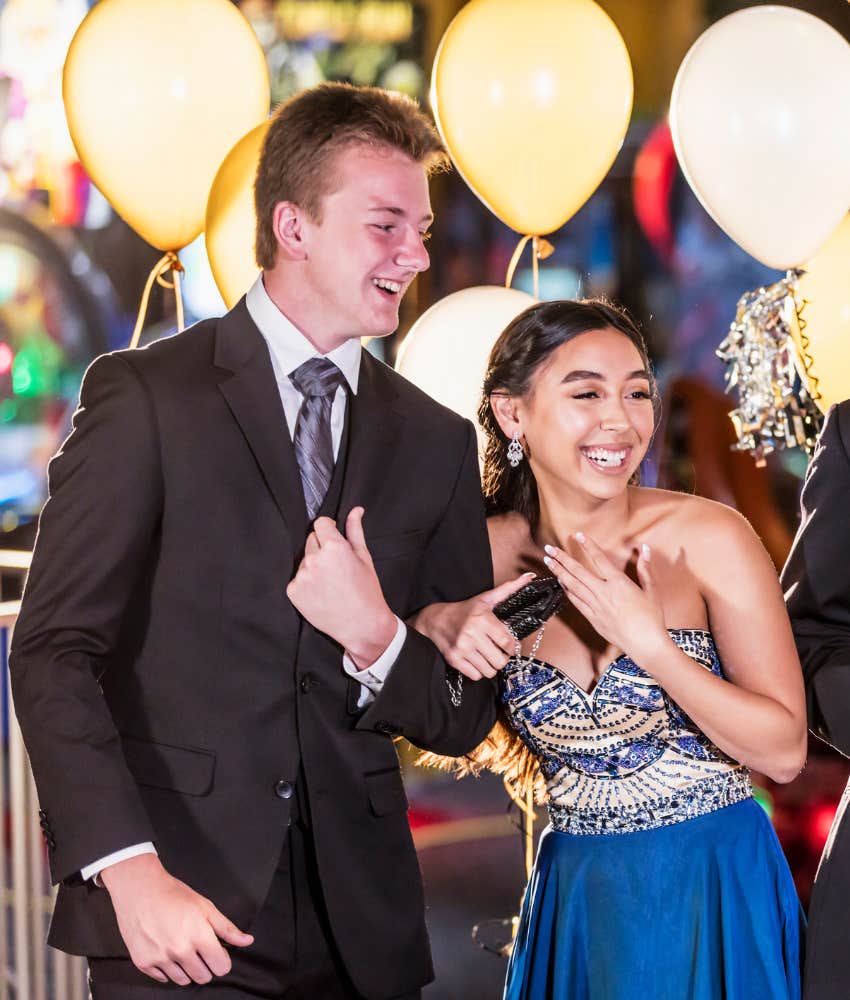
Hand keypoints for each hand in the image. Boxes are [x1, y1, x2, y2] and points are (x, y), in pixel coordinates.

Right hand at [101, 853, 252, 984]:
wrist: (140, 890)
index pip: (221, 968)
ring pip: (183, 981)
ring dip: (187, 969)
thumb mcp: (206, 907)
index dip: (222, 960)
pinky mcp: (144, 963)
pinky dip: (168, 968)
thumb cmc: (174, 895)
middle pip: (203, 977)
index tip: (217, 953)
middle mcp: (180, 951)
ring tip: (182, 949)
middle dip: (205, 965)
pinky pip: (163, 978)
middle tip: (199, 949)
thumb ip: (227, 928)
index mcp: (199, 937)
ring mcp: (160, 959)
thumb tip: (247, 941)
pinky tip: (167, 951)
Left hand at [287, 507, 396, 667]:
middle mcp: (314, 559)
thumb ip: (355, 531)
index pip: (320, 523)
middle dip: (322, 547)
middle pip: (311, 540)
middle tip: (336, 566)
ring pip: (304, 560)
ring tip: (330, 582)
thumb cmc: (367, 591)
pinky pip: (297, 578)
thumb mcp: (364, 558)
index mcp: (334, 547)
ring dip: (314, 565)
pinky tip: (321, 592)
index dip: (328, 529)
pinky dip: (306, 583)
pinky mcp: (293, 591)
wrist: (361, 625)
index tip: (333, 537)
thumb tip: (355, 510)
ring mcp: (302, 576)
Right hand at [411, 573, 534, 679]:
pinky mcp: (454, 660)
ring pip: (489, 671)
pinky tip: (476, 660)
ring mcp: (462, 648)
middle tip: (498, 652)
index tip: (509, 645)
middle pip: (500, 661)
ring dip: (491, 666)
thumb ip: (508, 589)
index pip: (507, 642)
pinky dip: (478, 671)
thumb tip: (530, 577)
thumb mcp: (485, 598)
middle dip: (502, 658)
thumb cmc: (464, 610)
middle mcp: (472, 634)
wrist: (434, 620)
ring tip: (487, 656)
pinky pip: (476, 676)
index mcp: (482, 619)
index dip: (512, 647)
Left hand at [543, 534, 667, 665]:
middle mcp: (604, 592)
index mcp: (619, 583)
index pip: (599, 559)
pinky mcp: (593, 618)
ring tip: (548, 562)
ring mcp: (596, 606)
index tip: (578, 535)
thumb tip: (645, 549)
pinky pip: (576, 602)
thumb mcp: (652, 591)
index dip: (588, 545)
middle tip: (549, 548)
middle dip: (562, 558)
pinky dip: (566, 591)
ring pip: (572, 586)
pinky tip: (560, 583)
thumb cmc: (652, 618)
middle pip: (578, 571)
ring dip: (559, 572)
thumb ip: (645, 569)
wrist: (645, 644)